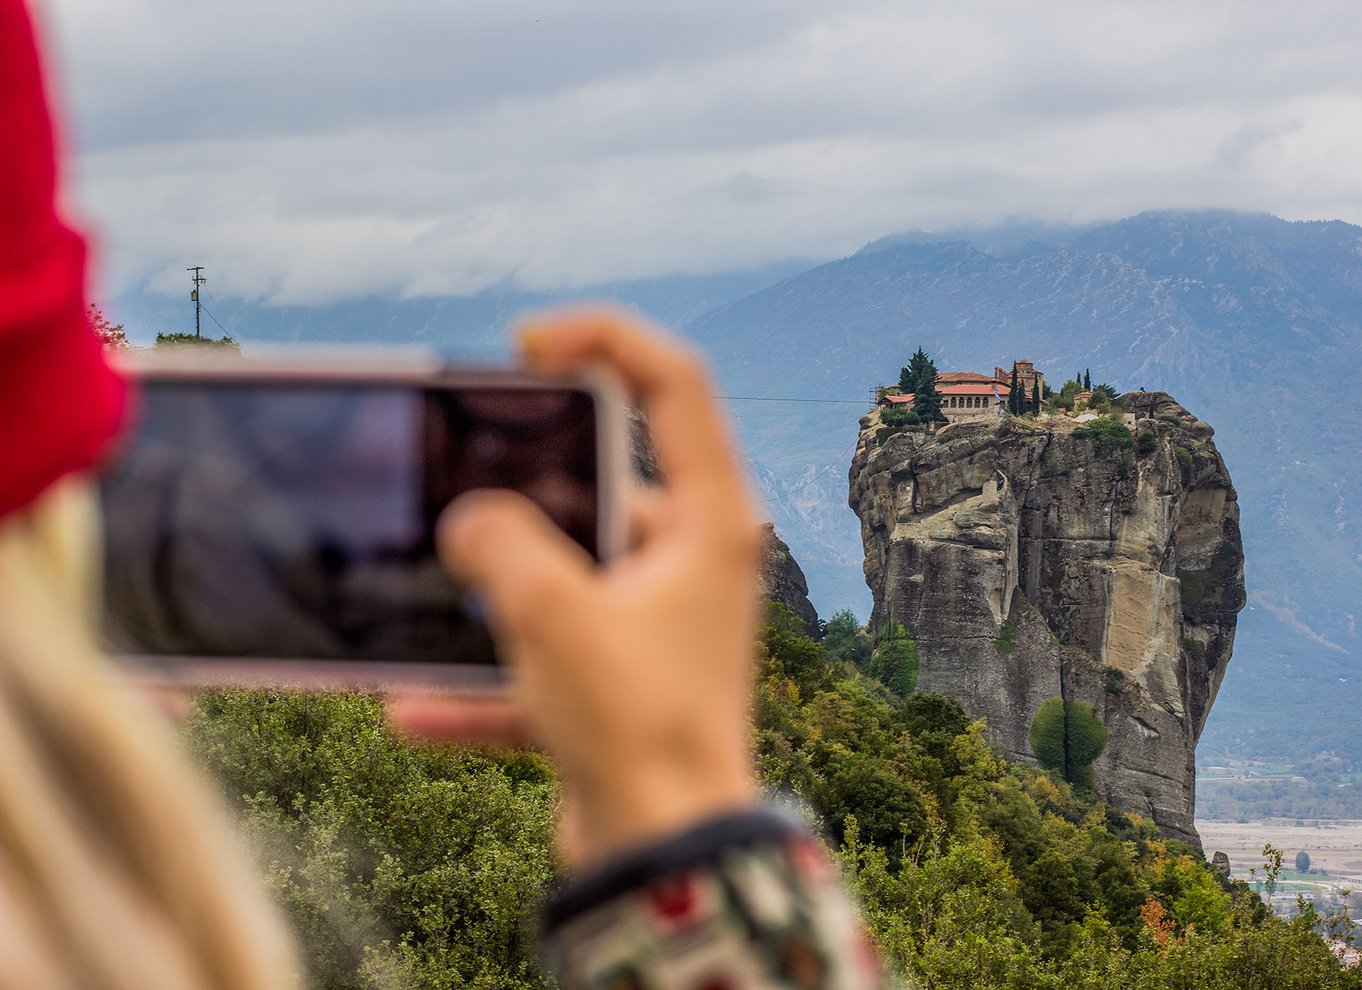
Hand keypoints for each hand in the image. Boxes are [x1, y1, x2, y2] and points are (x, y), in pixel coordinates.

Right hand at [390, 308, 761, 867]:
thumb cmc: (639, 728)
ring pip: (564, 573)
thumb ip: (499, 543)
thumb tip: (468, 519)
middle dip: (522, 485)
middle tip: (460, 478)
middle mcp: (691, 561)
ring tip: (430, 590)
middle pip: (602, 481)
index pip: (674, 385)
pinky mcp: (622, 678)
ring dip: (495, 590)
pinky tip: (414, 711)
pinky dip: (487, 680)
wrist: (665, 856)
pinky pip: (544, 658)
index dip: (606, 339)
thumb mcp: (554, 613)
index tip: (528, 341)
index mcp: (709, 521)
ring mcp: (656, 621)